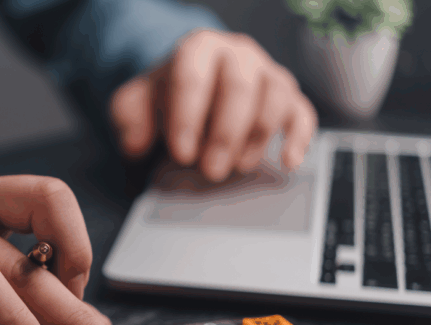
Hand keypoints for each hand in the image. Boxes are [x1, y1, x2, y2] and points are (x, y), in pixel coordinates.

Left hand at [110, 29, 317, 181]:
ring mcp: (266, 73)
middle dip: (224, 134)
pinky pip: (302, 111)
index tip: (181, 153)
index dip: (188, 117)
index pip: (193, 76)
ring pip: (275, 96)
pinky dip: (299, 137)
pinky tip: (288, 161)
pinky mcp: (288, 96)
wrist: (192, 90)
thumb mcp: (135, 104)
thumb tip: (135, 144)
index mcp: (197, 49)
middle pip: (239, 87)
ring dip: (257, 137)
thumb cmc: (165, 98)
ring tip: (236, 166)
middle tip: (209, 170)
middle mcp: (237, 54)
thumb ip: (127, 119)